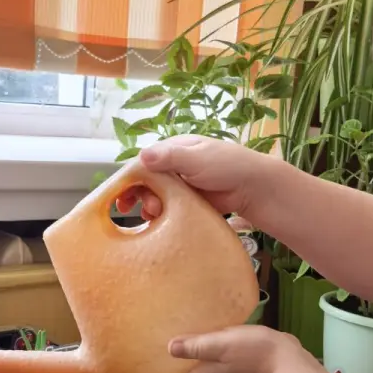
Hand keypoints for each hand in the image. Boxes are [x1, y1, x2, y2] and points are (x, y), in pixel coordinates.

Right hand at [114, 136, 268, 220]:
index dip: (129, 177)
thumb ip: (169, 157)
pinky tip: (160, 222)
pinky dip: (162, 216)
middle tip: (131, 208)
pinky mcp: (189, 203)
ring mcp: (182, 186)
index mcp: (174, 150)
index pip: (144, 162)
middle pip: (146, 181)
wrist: (254, 188)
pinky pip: (169, 209)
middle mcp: (174, 167)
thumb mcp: (196, 157)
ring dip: (150, 206)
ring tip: (155, 213)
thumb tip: (142, 156)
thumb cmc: (227, 165)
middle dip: (138, 194)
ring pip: (156, 197)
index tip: (119, 193)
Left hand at [147, 326, 305, 372]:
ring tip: (165, 361)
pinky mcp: (232, 361)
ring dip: (180, 370)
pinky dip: (196, 359)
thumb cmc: (252, 351)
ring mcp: (222, 370)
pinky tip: (196, 346)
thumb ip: (197, 346)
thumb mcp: (221, 345)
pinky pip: (207, 362)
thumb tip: (168, 348)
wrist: (285, 358)